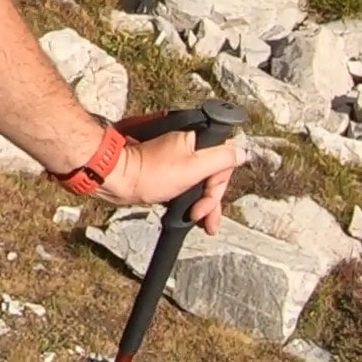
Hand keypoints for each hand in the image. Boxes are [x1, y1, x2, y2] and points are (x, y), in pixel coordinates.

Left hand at [101, 125, 250, 231]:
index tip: (207, 202)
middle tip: (203, 218)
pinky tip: (190, 214)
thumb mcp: (194, 167)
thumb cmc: (149, 174)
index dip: (217, 187)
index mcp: (197, 140)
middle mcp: (188, 147)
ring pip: (201, 182)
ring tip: (200, 222)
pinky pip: (187, 186)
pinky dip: (190, 200)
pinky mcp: (167, 172)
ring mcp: (177, 159)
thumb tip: (242, 152)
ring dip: (203, 203)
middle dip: (211, 200)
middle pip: (213, 174)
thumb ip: (221, 159)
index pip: (224, 163)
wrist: (119, 180)